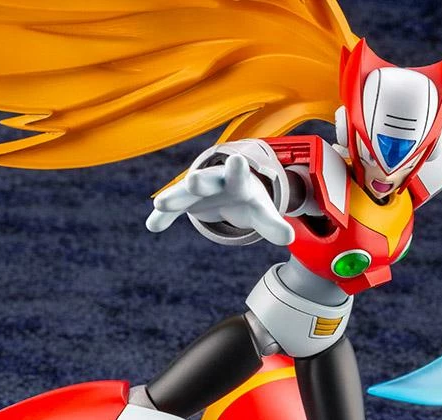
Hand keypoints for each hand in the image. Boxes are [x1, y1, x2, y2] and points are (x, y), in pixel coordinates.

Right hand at [146, 154, 294, 245]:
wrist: (228, 188)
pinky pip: (170, 210)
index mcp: (237, 181)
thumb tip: (288, 237)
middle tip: (193, 179)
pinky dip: (162, 217)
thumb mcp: (262, 211)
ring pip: (183, 192)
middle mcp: (215, 181)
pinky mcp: (182, 201)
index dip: (237, 169)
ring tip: (161, 204)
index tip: (236, 160)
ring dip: (174, 198)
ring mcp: (196, 190)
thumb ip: (273, 224)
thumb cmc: (249, 199)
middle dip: (200, 180)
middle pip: (207, 180)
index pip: (239, 174)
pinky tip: (153, 225)